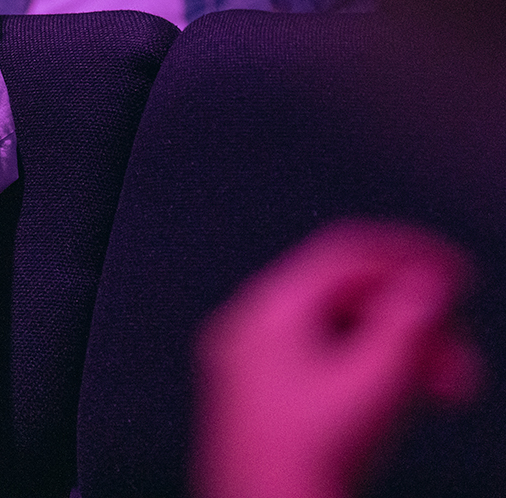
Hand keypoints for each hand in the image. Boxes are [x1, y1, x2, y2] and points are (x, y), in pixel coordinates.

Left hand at [193, 221, 483, 497]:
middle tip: (460, 362)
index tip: (456, 274)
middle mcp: (253, 327)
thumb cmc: (307, 458)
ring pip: (341, 334)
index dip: (408, 256)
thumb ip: (407, 322)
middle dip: (416, 324)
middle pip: (348, 298)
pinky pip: (324, 363)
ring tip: (445, 389)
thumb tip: (426, 282)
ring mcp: (253, 363)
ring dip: (402, 353)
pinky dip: (370, 374)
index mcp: (269, 309)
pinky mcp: (263, 399)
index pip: (345, 254)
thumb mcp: (375, 380)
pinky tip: (402, 402)